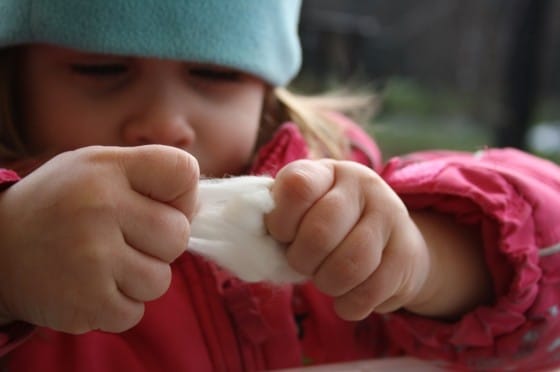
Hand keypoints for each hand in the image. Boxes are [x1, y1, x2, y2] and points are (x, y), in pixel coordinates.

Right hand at [0, 145, 197, 332]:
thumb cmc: (60, 205)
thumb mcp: (95, 168)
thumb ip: (146, 176)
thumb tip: (195, 208)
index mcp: (107, 168)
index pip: (185, 173)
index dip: (182, 195)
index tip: (159, 203)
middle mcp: (100, 208)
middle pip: (179, 235)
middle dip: (160, 243)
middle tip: (124, 239)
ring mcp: (93, 258)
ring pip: (160, 280)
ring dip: (138, 278)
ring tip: (103, 264)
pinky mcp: (86, 301)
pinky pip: (135, 312)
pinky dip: (118, 305)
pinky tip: (91, 286)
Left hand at [266, 159, 429, 319]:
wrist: (394, 242)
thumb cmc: (332, 228)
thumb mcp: (305, 212)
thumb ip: (280, 219)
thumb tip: (251, 242)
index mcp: (327, 171)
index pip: (296, 187)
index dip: (281, 221)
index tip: (282, 235)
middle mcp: (362, 185)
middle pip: (319, 233)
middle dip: (302, 260)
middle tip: (305, 263)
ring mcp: (389, 216)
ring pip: (347, 266)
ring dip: (327, 284)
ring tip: (327, 279)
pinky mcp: (407, 253)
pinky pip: (368, 293)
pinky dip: (348, 305)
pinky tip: (347, 296)